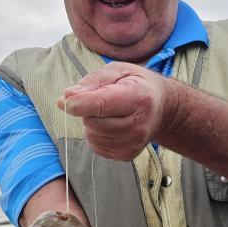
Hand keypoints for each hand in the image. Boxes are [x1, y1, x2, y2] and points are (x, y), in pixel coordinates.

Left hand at [57, 62, 175, 160]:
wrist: (162, 108)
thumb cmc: (137, 85)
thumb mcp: (117, 71)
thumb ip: (91, 83)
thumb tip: (66, 98)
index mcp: (138, 97)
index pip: (102, 105)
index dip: (80, 104)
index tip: (66, 102)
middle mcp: (138, 124)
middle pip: (93, 122)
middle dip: (88, 111)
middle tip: (102, 102)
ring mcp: (134, 143)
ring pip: (92, 136)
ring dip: (92, 124)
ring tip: (108, 114)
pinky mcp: (127, 155)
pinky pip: (96, 146)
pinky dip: (97, 135)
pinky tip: (110, 126)